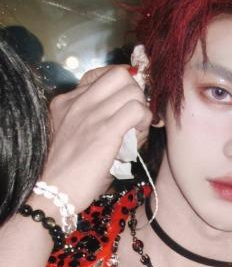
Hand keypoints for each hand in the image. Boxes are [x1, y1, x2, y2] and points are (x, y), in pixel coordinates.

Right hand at [39, 65, 151, 213]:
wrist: (51, 192)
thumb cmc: (67, 171)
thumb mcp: (73, 135)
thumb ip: (96, 119)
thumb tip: (131, 115)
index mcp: (67, 101)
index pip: (101, 74)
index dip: (122, 84)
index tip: (128, 100)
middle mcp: (77, 101)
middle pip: (121, 75)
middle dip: (136, 92)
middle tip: (136, 114)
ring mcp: (91, 113)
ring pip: (132, 90)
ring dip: (142, 108)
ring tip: (137, 127)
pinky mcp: (105, 129)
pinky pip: (137, 109)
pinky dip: (145, 119)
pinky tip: (139, 133)